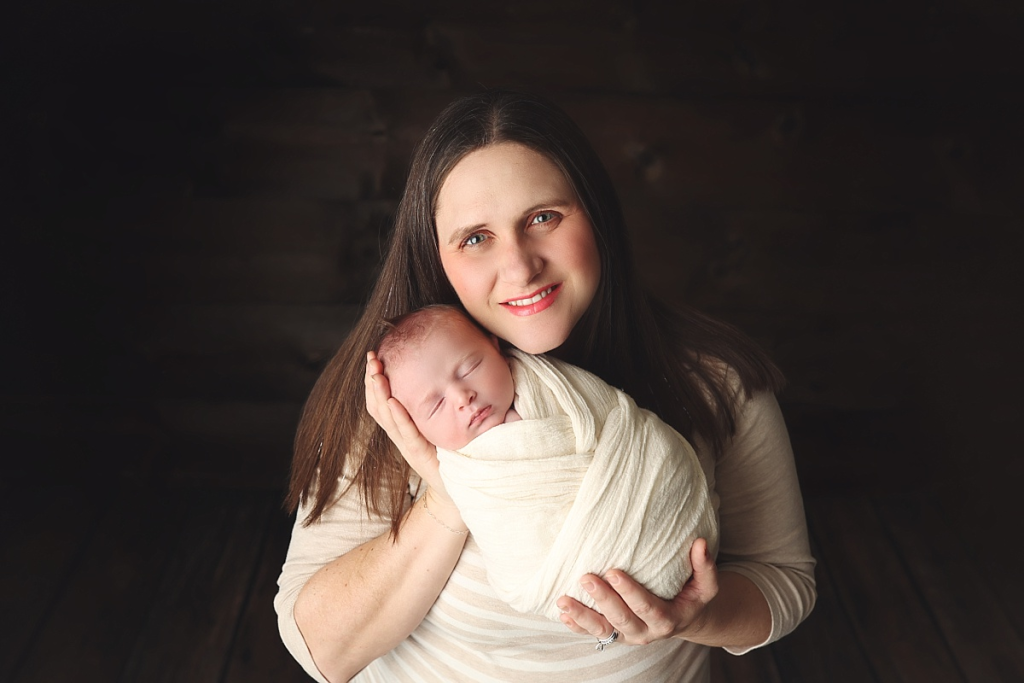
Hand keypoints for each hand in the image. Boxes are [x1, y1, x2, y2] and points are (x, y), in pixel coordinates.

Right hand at [365, 352, 452, 500]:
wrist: (458, 489)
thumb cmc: (453, 455)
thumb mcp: (443, 425)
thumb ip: (445, 402)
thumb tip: (454, 371)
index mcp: (405, 427)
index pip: (383, 401)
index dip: (376, 380)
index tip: (374, 356)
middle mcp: (402, 435)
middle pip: (379, 405)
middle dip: (373, 380)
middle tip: (371, 359)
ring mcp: (408, 446)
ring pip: (387, 417)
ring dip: (380, 394)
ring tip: (376, 374)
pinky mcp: (419, 455)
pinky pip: (406, 434)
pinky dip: (398, 417)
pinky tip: (392, 401)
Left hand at [556, 538, 718, 645]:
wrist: (683, 618)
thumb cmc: (691, 595)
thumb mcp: (705, 584)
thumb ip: (704, 566)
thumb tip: (701, 543)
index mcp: (667, 619)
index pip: (646, 607)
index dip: (629, 592)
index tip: (613, 572)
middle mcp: (646, 631)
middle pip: (621, 618)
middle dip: (602, 600)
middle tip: (586, 578)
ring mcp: (628, 635)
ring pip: (603, 630)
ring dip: (582, 616)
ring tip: (563, 600)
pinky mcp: (615, 634)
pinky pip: (594, 633)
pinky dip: (577, 625)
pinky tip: (563, 613)